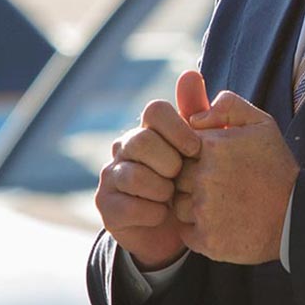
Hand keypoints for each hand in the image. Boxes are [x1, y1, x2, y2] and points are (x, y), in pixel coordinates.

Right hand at [95, 68, 212, 270]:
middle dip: (170, 163)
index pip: (155, 110)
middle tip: (182, 178)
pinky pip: (129, 206)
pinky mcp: (106, 207)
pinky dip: (153, 213)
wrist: (176, 230)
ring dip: (162, 191)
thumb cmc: (189, 184)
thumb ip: (196, 112)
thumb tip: (190, 73)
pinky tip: (162, 215)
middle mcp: (123, 148)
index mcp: (147, 129)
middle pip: (142, 141)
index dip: (178, 128)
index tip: (195, 149)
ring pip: (134, 175)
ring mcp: (110, 176)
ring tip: (173, 199)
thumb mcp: (197, 150)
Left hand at [171, 90, 296, 264]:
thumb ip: (228, 106)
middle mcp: (203, 177)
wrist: (297, 216)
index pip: (180, 149)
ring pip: (179, 206)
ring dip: (195, 207)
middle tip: (222, 188)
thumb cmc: (277, 168)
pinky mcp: (206, 239)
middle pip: (177, 177)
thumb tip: (195, 116)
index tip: (217, 166)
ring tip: (224, 206)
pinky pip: (186, 232)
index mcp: (211, 146)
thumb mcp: (261, 125)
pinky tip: (223, 224)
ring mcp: (204, 210)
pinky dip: (200, 230)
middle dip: (194, 182)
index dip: (196, 158)